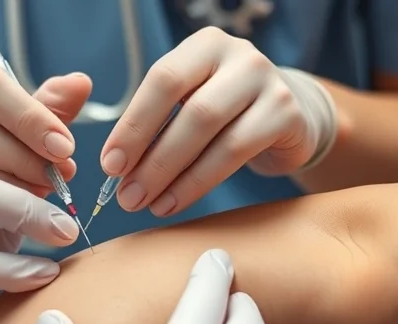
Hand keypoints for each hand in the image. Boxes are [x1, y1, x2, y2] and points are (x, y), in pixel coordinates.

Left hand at [101, 27, 337, 216]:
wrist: (287, 117)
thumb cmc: (224, 112)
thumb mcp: (189, 103)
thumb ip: (156, 125)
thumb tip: (116, 167)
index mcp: (204, 46)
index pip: (162, 80)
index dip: (134, 125)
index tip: (110, 165)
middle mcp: (239, 56)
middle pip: (190, 110)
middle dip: (152, 158)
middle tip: (126, 195)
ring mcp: (269, 84)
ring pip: (214, 134)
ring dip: (174, 176)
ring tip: (148, 204)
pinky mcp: (287, 115)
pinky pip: (238, 153)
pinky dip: (200, 183)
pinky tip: (175, 201)